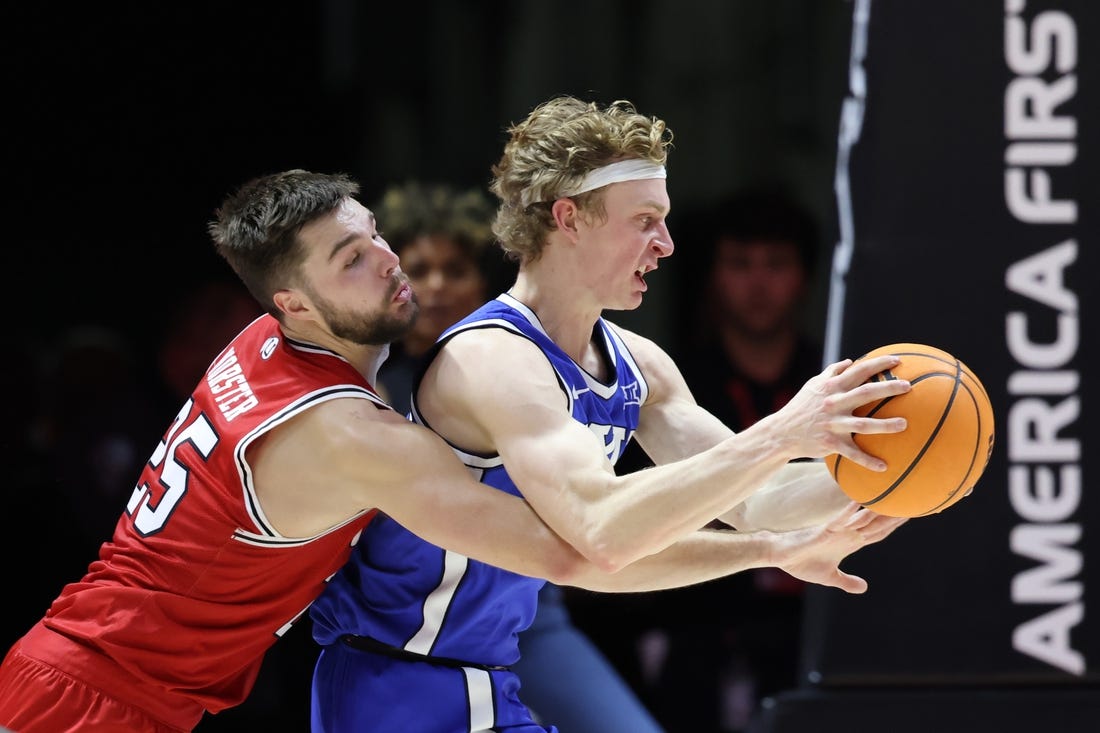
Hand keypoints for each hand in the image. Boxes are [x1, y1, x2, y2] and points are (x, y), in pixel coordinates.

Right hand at [765, 355, 910, 470]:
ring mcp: (832, 423)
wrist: (782, 432)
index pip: (859, 371)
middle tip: (908, 387)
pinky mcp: (830, 442)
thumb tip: (850, 362)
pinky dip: (867, 460)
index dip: (878, 364)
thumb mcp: (812, 385)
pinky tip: (883, 467)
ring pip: (863, 424)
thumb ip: (831, 373)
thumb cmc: (801, 407)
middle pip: (866, 393)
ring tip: (904, 424)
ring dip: (885, 425)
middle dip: (888, 388)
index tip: (898, 361)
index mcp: (831, 387)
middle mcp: (833, 403)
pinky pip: (852, 453)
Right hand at [772, 502, 906, 593]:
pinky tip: (859, 504)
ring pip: (861, 519)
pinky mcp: (823, 531)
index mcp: (849, 542)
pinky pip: (838, 520)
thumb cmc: (801, 563)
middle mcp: (846, 534)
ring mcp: (836, 531)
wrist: (779, 556)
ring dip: (878, 511)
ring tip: (894, 500)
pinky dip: (849, 513)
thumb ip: (846, 581)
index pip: (877, 533)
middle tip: (913, 502)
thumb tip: (864, 588)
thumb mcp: (829, 577)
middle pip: (875, 524)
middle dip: (894, 516)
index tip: (910, 516)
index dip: (894, 526)